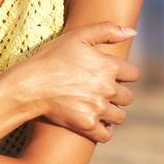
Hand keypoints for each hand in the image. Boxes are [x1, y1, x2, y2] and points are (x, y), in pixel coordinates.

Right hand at [12, 21, 140, 142]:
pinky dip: (103, 130)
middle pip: (128, 97)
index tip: (110, 74)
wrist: (29, 84)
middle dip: (117, 94)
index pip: (133, 74)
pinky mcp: (88, 125)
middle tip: (99, 90)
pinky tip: (95, 121)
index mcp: (109, 66)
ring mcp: (98, 109)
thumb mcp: (77, 36)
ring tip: (96, 106)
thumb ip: (107, 30)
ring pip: (119, 116)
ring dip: (111, 112)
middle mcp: (107, 88)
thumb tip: (133, 32)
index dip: (122, 73)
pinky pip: (106, 134)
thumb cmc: (51, 57)